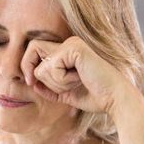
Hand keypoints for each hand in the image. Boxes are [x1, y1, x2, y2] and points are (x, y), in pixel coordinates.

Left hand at [21, 36, 137, 114]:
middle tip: (58, 87)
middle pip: (31, 50)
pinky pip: (51, 67)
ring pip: (41, 66)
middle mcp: (68, 43)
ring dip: (55, 83)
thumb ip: (50, 89)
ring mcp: (72, 43)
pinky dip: (62, 81)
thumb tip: (32, 83)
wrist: (114, 99)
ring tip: (76, 83)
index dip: (28, 68)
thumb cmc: (96, 97)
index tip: (32, 84)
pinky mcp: (74, 48)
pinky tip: (79, 79)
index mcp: (67, 51)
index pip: (34, 51)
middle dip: (38, 75)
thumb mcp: (66, 94)